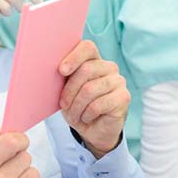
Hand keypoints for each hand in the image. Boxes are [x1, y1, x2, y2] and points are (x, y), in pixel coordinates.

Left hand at [59, 40, 129, 158]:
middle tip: (63, 105)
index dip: (74, 57)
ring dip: (77, 106)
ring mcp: (118, 81)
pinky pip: (99, 104)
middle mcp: (109, 66)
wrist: (92, 130)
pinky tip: (87, 118)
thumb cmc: (76, 105)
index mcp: (93, 59)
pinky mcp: (124, 97)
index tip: (61, 71)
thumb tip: (53, 66)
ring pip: (90, 89)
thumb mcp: (65, 90)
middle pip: (86, 70)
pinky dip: (87, 114)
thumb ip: (64, 76)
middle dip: (70, 91)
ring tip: (74, 114)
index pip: (87, 47)